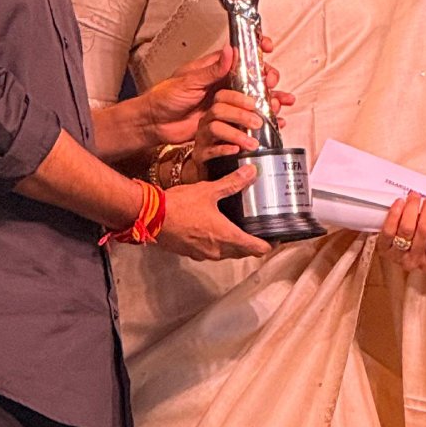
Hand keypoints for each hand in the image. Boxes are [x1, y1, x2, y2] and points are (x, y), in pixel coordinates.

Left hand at [145, 40, 291, 146]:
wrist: (156, 124)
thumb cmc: (166, 97)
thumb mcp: (188, 80)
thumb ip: (211, 69)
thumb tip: (230, 51)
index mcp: (214, 68)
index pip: (239, 53)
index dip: (255, 48)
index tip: (267, 46)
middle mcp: (223, 83)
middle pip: (253, 76)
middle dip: (267, 77)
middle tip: (271, 81)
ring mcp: (226, 102)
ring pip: (255, 97)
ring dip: (271, 98)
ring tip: (282, 101)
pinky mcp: (226, 120)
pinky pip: (248, 117)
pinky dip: (264, 119)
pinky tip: (277, 121)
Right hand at [156, 162, 272, 261]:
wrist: (150, 216)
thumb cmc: (180, 205)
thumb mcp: (209, 190)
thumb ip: (232, 183)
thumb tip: (253, 171)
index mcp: (226, 236)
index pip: (257, 249)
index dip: (269, 244)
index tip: (275, 237)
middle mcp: (217, 251)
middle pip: (243, 253)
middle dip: (252, 245)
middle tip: (259, 231)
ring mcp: (203, 254)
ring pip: (227, 254)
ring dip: (234, 246)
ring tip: (239, 230)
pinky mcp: (190, 253)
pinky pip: (211, 252)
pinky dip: (217, 245)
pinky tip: (214, 232)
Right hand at [192, 87, 270, 177]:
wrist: (212, 169)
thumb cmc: (230, 143)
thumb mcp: (244, 127)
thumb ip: (260, 115)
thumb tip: (277, 105)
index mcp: (218, 111)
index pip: (223, 96)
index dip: (237, 97)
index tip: (253, 104)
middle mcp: (208, 121)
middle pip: (218, 109)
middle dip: (240, 115)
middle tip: (258, 124)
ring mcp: (203, 137)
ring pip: (215, 128)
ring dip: (236, 134)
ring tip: (253, 144)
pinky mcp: (201, 154)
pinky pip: (210, 150)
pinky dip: (224, 149)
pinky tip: (236, 151)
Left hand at [376, 195, 425, 274]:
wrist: (397, 251)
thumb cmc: (425, 246)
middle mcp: (414, 262)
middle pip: (424, 230)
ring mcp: (396, 256)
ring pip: (407, 228)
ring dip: (412, 208)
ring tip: (416, 196)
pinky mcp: (382, 248)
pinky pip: (388, 229)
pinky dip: (395, 213)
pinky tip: (401, 202)